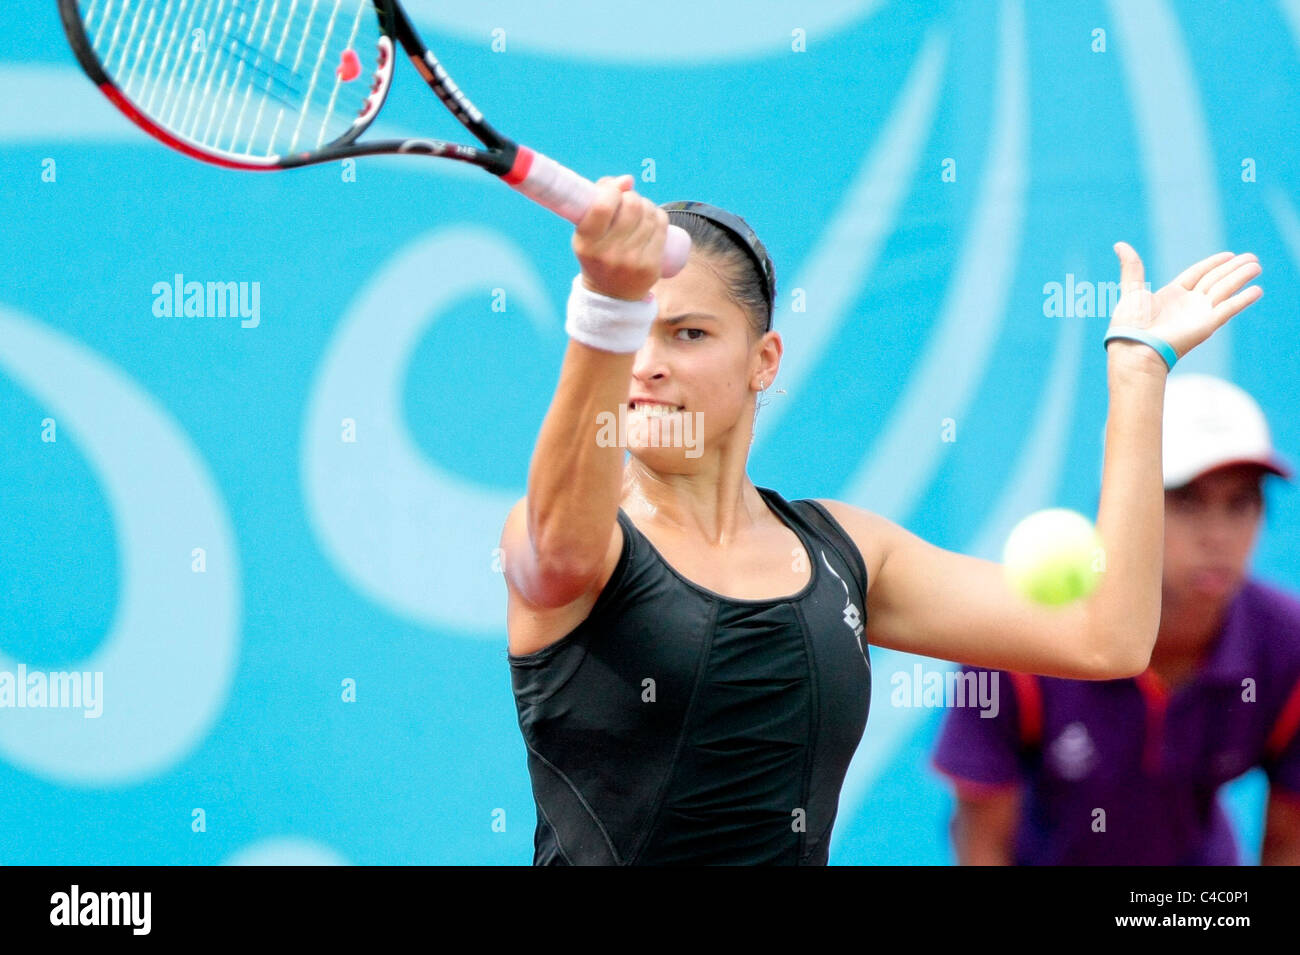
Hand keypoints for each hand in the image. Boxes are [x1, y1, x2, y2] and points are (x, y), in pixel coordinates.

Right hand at [572, 174, 668, 301]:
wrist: (611, 295)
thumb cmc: (598, 252)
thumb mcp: (588, 230)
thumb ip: (599, 198)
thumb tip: (628, 180)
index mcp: (587, 243)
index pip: (603, 205)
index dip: (613, 191)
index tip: (614, 194)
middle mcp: (608, 254)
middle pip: (632, 206)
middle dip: (633, 197)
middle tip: (629, 204)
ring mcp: (631, 262)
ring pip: (649, 213)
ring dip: (646, 205)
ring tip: (640, 212)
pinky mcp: (650, 266)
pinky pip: (662, 226)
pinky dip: (659, 216)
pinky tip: (652, 219)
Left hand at [1110, 242, 1262, 360]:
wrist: (1136, 349)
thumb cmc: (1129, 324)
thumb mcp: (1131, 290)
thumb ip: (1132, 267)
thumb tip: (1120, 244)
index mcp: (1172, 295)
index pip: (1197, 274)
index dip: (1213, 263)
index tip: (1229, 254)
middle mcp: (1188, 304)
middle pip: (1215, 280)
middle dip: (1233, 268)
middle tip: (1252, 257)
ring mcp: (1199, 314)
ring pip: (1225, 290)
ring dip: (1241, 278)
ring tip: (1257, 266)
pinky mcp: (1207, 325)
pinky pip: (1229, 309)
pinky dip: (1243, 299)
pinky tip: (1256, 290)